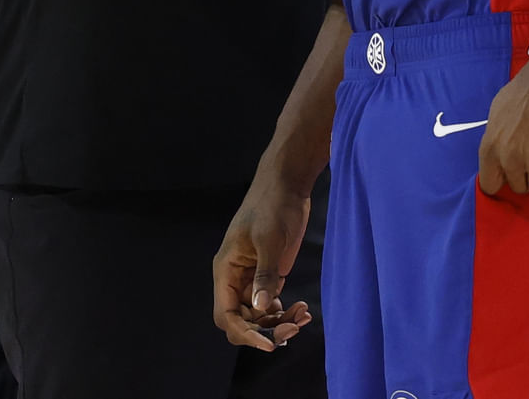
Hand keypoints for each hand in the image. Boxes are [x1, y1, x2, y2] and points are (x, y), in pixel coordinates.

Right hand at [213, 175, 313, 351]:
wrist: (287, 184)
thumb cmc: (273, 206)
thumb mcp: (269, 240)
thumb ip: (264, 276)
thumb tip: (259, 308)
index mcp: (225, 269)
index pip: (226, 314)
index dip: (245, 333)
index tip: (270, 343)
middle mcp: (234, 278)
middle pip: (241, 320)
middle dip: (264, 331)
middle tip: (293, 328)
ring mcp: (251, 278)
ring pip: (257, 316)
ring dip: (278, 323)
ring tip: (303, 316)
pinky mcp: (268, 275)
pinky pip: (270, 304)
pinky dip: (284, 312)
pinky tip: (302, 309)